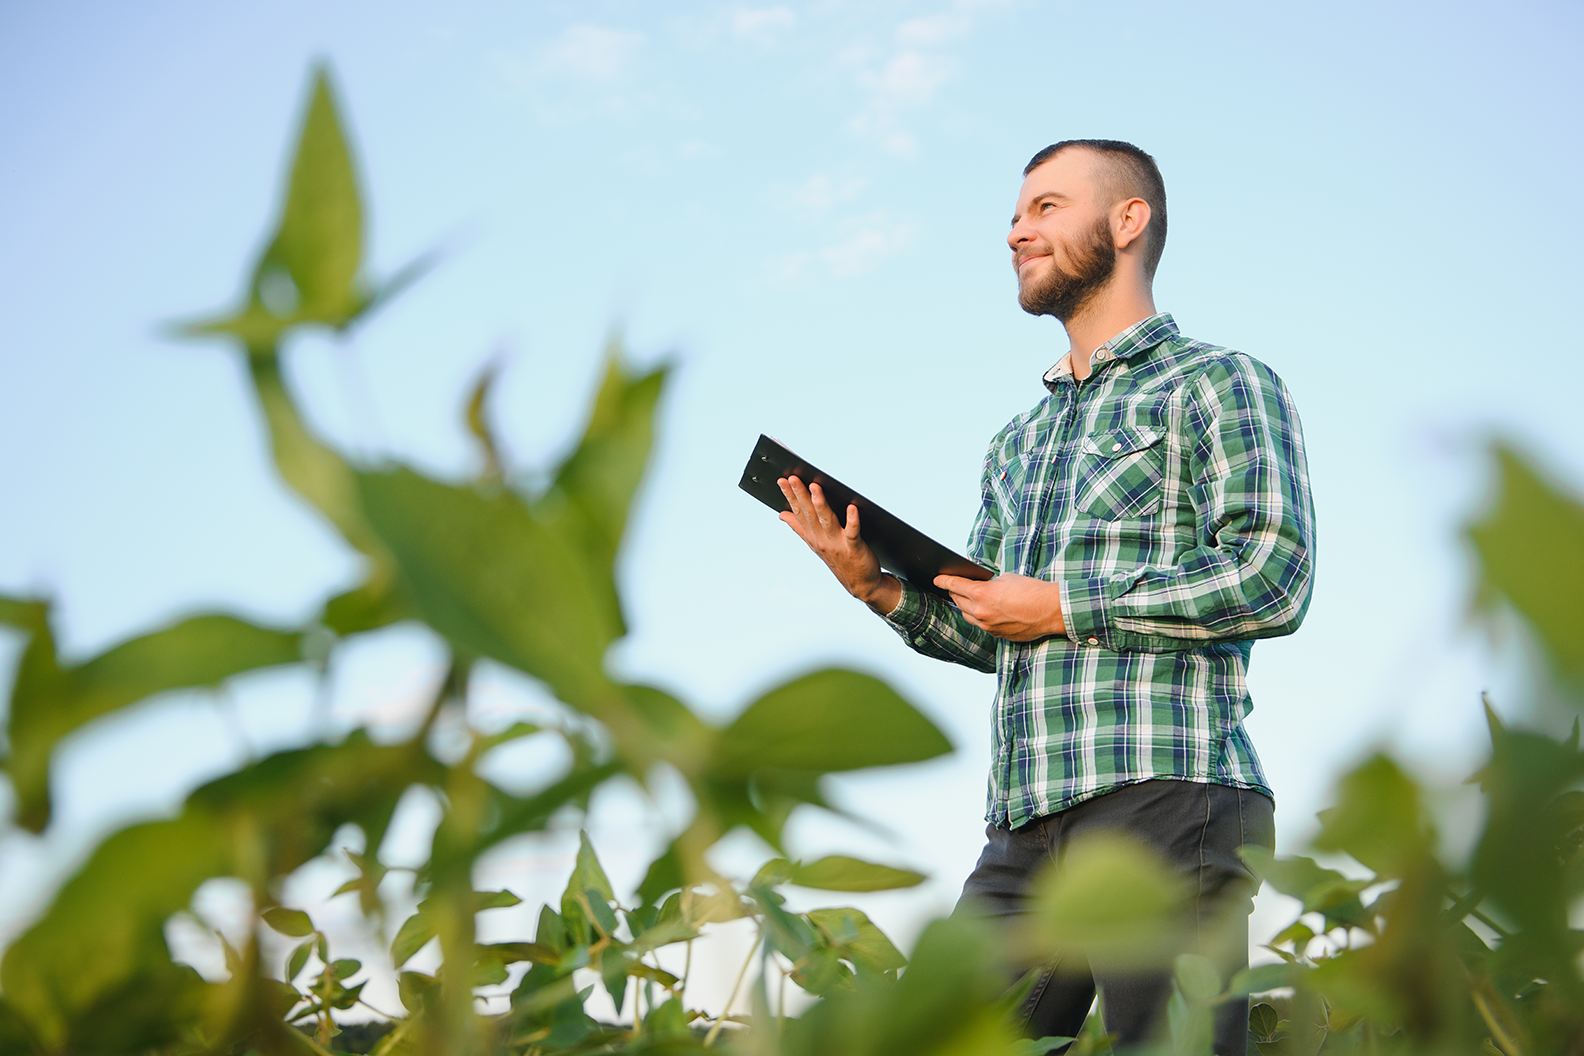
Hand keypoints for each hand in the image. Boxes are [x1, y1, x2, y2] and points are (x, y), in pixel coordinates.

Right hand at [777, 476, 899, 611]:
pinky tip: (852, 507)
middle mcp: (822, 540)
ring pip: (828, 521)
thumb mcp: (815, 543)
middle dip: (801, 494)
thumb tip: (781, 514)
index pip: (799, 513)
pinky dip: (853, 520)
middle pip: (810, 514)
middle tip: (793, 478)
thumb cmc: (839, 560)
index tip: (782, 480)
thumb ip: (799, 527)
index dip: (790, 496)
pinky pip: (853, 532)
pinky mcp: (854, 548)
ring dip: (821, 504)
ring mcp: (838, 544)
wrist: (861, 584)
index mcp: (813, 537)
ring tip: (816, 487)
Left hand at [933, 573, 1064, 641]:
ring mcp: (988, 626)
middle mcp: (980, 612)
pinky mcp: (997, 635)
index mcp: (980, 594)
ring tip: (965, 599)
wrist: (1051, 610)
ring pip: (967, 616)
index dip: (943, 581)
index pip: (954, 585)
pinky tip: (983, 611)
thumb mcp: (1006, 578)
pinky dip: (979, 617)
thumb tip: (980, 586)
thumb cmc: (1032, 590)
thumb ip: (988, 583)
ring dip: (965, 606)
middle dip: (954, 592)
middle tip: (953, 587)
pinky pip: (981, 625)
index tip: (937, 579)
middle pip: (958, 601)